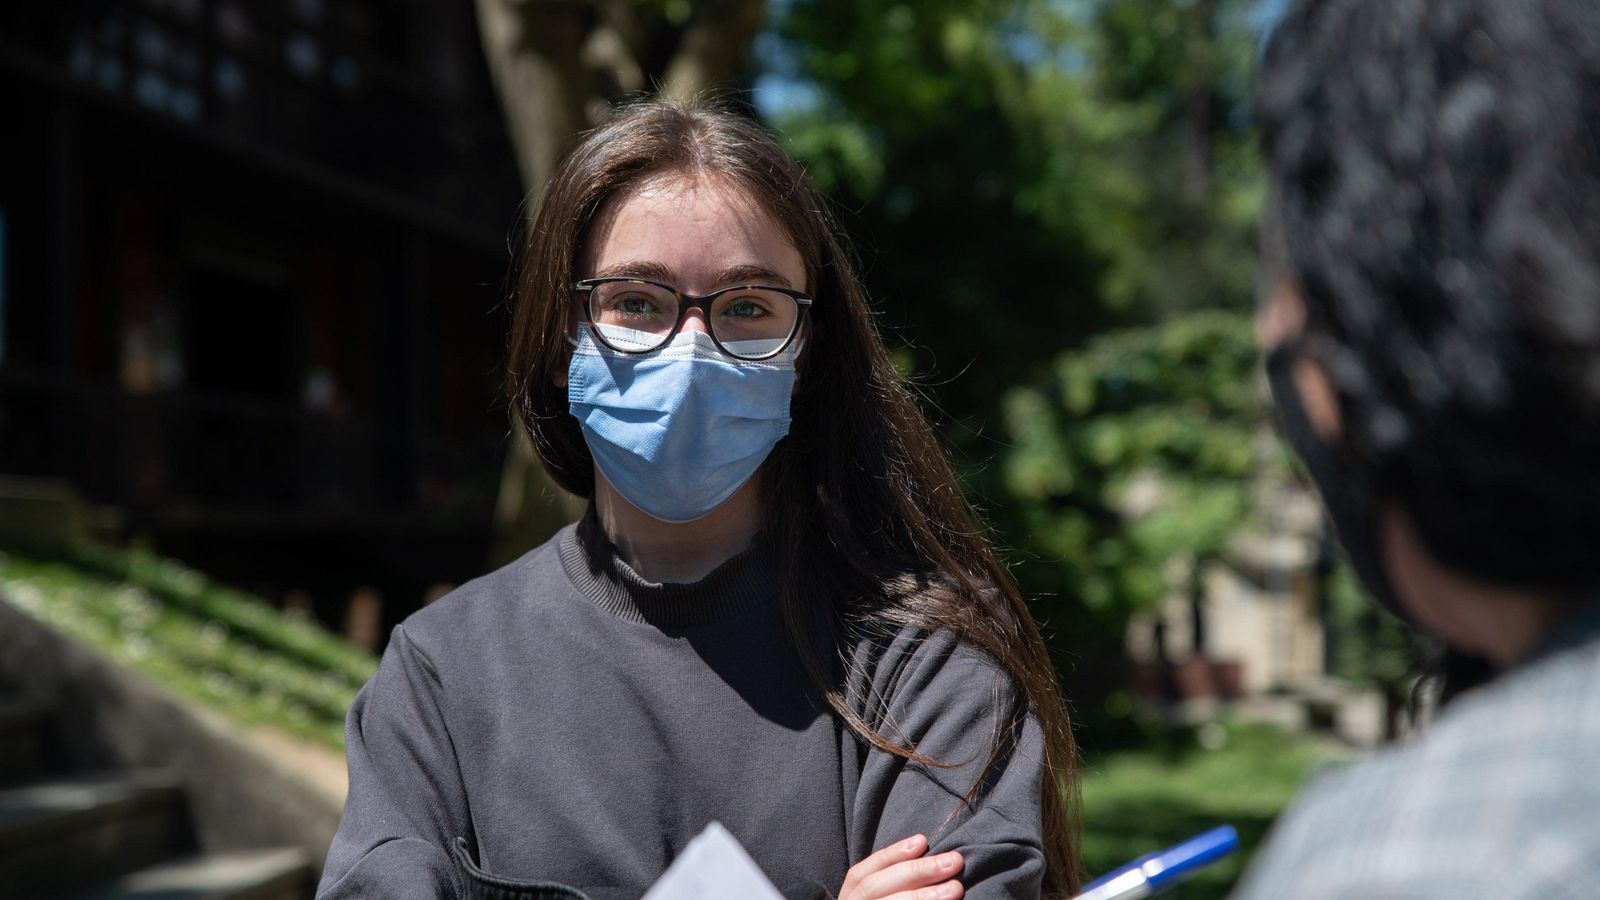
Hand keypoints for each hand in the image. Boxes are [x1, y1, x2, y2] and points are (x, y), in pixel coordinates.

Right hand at [839, 834, 964, 899]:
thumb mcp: (876, 899)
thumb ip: (892, 884)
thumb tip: (923, 849)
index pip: (862, 874)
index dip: (891, 854)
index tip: (922, 841)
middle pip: (877, 889)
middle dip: (917, 872)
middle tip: (954, 862)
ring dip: (924, 898)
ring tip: (956, 888)